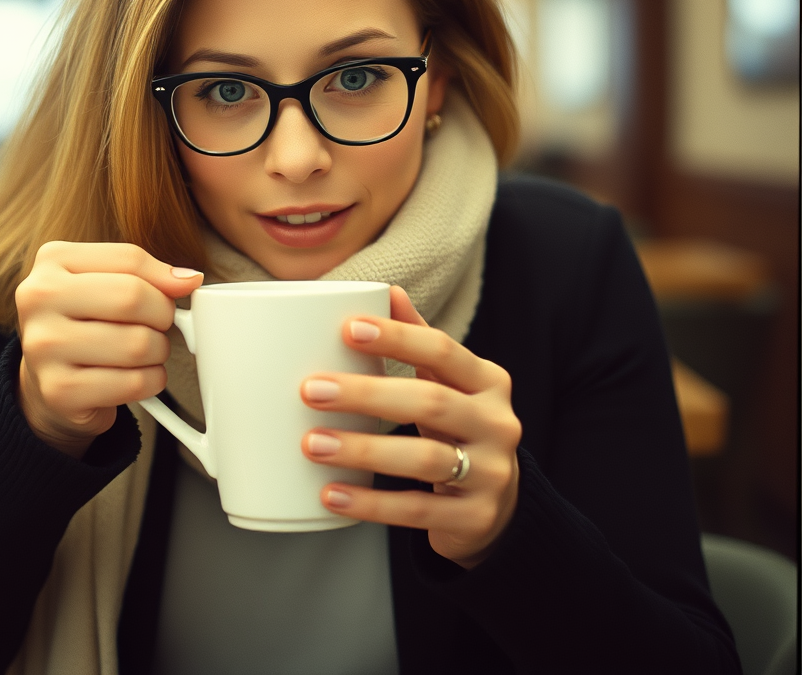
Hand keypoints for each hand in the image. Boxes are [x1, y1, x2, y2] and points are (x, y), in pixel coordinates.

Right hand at [15, 242, 202, 457]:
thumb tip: (190, 279)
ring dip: (158, 352)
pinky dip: (151, 381)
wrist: (51, 382)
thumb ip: (147, 273)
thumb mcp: (108, 281)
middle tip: (158, 325)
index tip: (180, 290)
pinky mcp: (58, 390)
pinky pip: (133, 382)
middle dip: (162, 315)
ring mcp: (43, 346)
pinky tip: (139, 376)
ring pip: (138, 344)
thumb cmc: (88, 321)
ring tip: (145, 352)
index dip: (165, 279)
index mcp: (53, 260)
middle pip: (133, 298)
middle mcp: (38, 299)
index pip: (130, 259)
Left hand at [300, 285, 520, 567]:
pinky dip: (370, 504)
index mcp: (488, 381)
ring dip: (362, 449)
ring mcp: (490, 473)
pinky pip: (417, 510)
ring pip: (423, 458)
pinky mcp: (474, 518)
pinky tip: (331, 493)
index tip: (349, 329)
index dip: (397, 338)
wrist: (498, 506)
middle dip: (366, 394)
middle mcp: (497, 423)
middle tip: (311, 390)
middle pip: (429, 402)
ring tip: (312, 443)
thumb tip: (387, 291)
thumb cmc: (460, 429)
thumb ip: (420, 341)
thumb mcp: (450, 384)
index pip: (442, 350)